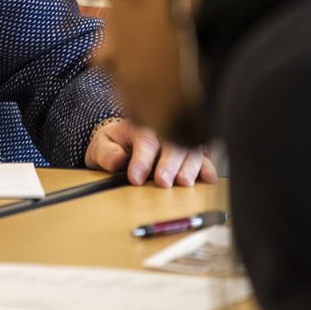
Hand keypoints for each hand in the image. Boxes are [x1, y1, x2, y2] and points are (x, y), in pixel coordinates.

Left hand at [84, 119, 216, 186]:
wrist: (122, 141)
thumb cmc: (114, 144)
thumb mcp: (101, 145)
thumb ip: (106, 153)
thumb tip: (118, 161)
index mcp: (140, 127)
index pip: (144, 140)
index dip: (141, 160)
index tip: (135, 178)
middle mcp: (164, 132)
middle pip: (172, 144)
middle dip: (168, 164)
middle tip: (163, 181)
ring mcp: (180, 142)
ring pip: (190, 150)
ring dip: (189, 167)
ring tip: (185, 182)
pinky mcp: (192, 153)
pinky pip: (203, 157)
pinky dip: (209, 167)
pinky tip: (209, 178)